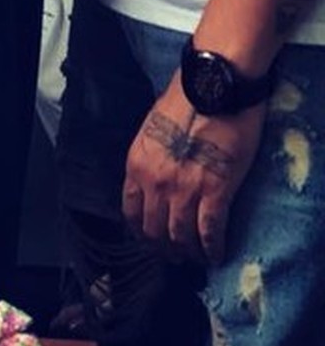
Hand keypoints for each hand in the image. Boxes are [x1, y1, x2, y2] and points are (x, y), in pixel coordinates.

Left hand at [121, 69, 264, 264]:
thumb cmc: (185, 100)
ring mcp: (184, 189)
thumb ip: (150, 158)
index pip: (130, 212)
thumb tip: (156, 179)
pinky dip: (212, 248)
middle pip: (154, 229)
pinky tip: (215, 255)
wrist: (214, 87)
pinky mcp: (215, 191)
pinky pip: (209, 232)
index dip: (141, 232)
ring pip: (181, 236)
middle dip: (165, 247)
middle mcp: (155, 182)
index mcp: (136, 165)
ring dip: (189, 252)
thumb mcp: (152, 129)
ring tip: (196, 258)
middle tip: (176, 256)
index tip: (151, 240)